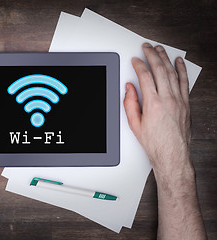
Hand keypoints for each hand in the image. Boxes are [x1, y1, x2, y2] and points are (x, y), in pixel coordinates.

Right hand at [124, 43, 192, 179]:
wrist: (172, 154)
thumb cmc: (155, 143)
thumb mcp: (135, 124)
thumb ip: (130, 103)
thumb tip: (129, 89)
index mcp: (153, 104)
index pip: (145, 77)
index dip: (139, 65)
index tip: (135, 60)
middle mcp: (168, 99)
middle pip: (160, 70)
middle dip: (152, 55)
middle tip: (147, 47)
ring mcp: (179, 101)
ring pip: (172, 73)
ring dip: (165, 59)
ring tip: (160, 49)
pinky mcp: (186, 104)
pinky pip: (184, 82)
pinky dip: (181, 70)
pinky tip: (178, 62)